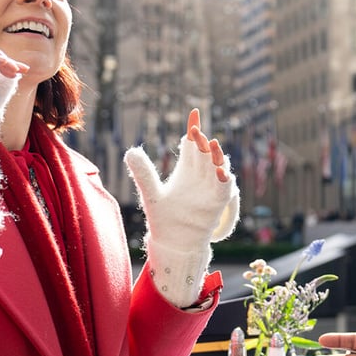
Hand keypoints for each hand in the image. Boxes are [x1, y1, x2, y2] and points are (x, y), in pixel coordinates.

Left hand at [125, 108, 239, 306]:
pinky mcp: (217, 202)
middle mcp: (200, 175)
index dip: (193, 129)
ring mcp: (210, 188)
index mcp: (186, 169)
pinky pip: (224, 187)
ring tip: (211, 144)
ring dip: (216, 155)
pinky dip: (225, 179)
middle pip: (204, 151)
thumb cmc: (164, 219)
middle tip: (195, 132)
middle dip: (202, 141)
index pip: (191, 144)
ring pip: (218, 165)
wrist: (174, 243)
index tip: (194, 113)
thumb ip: (144, 173)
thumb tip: (130, 150)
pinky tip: (221, 171)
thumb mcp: (151, 194)